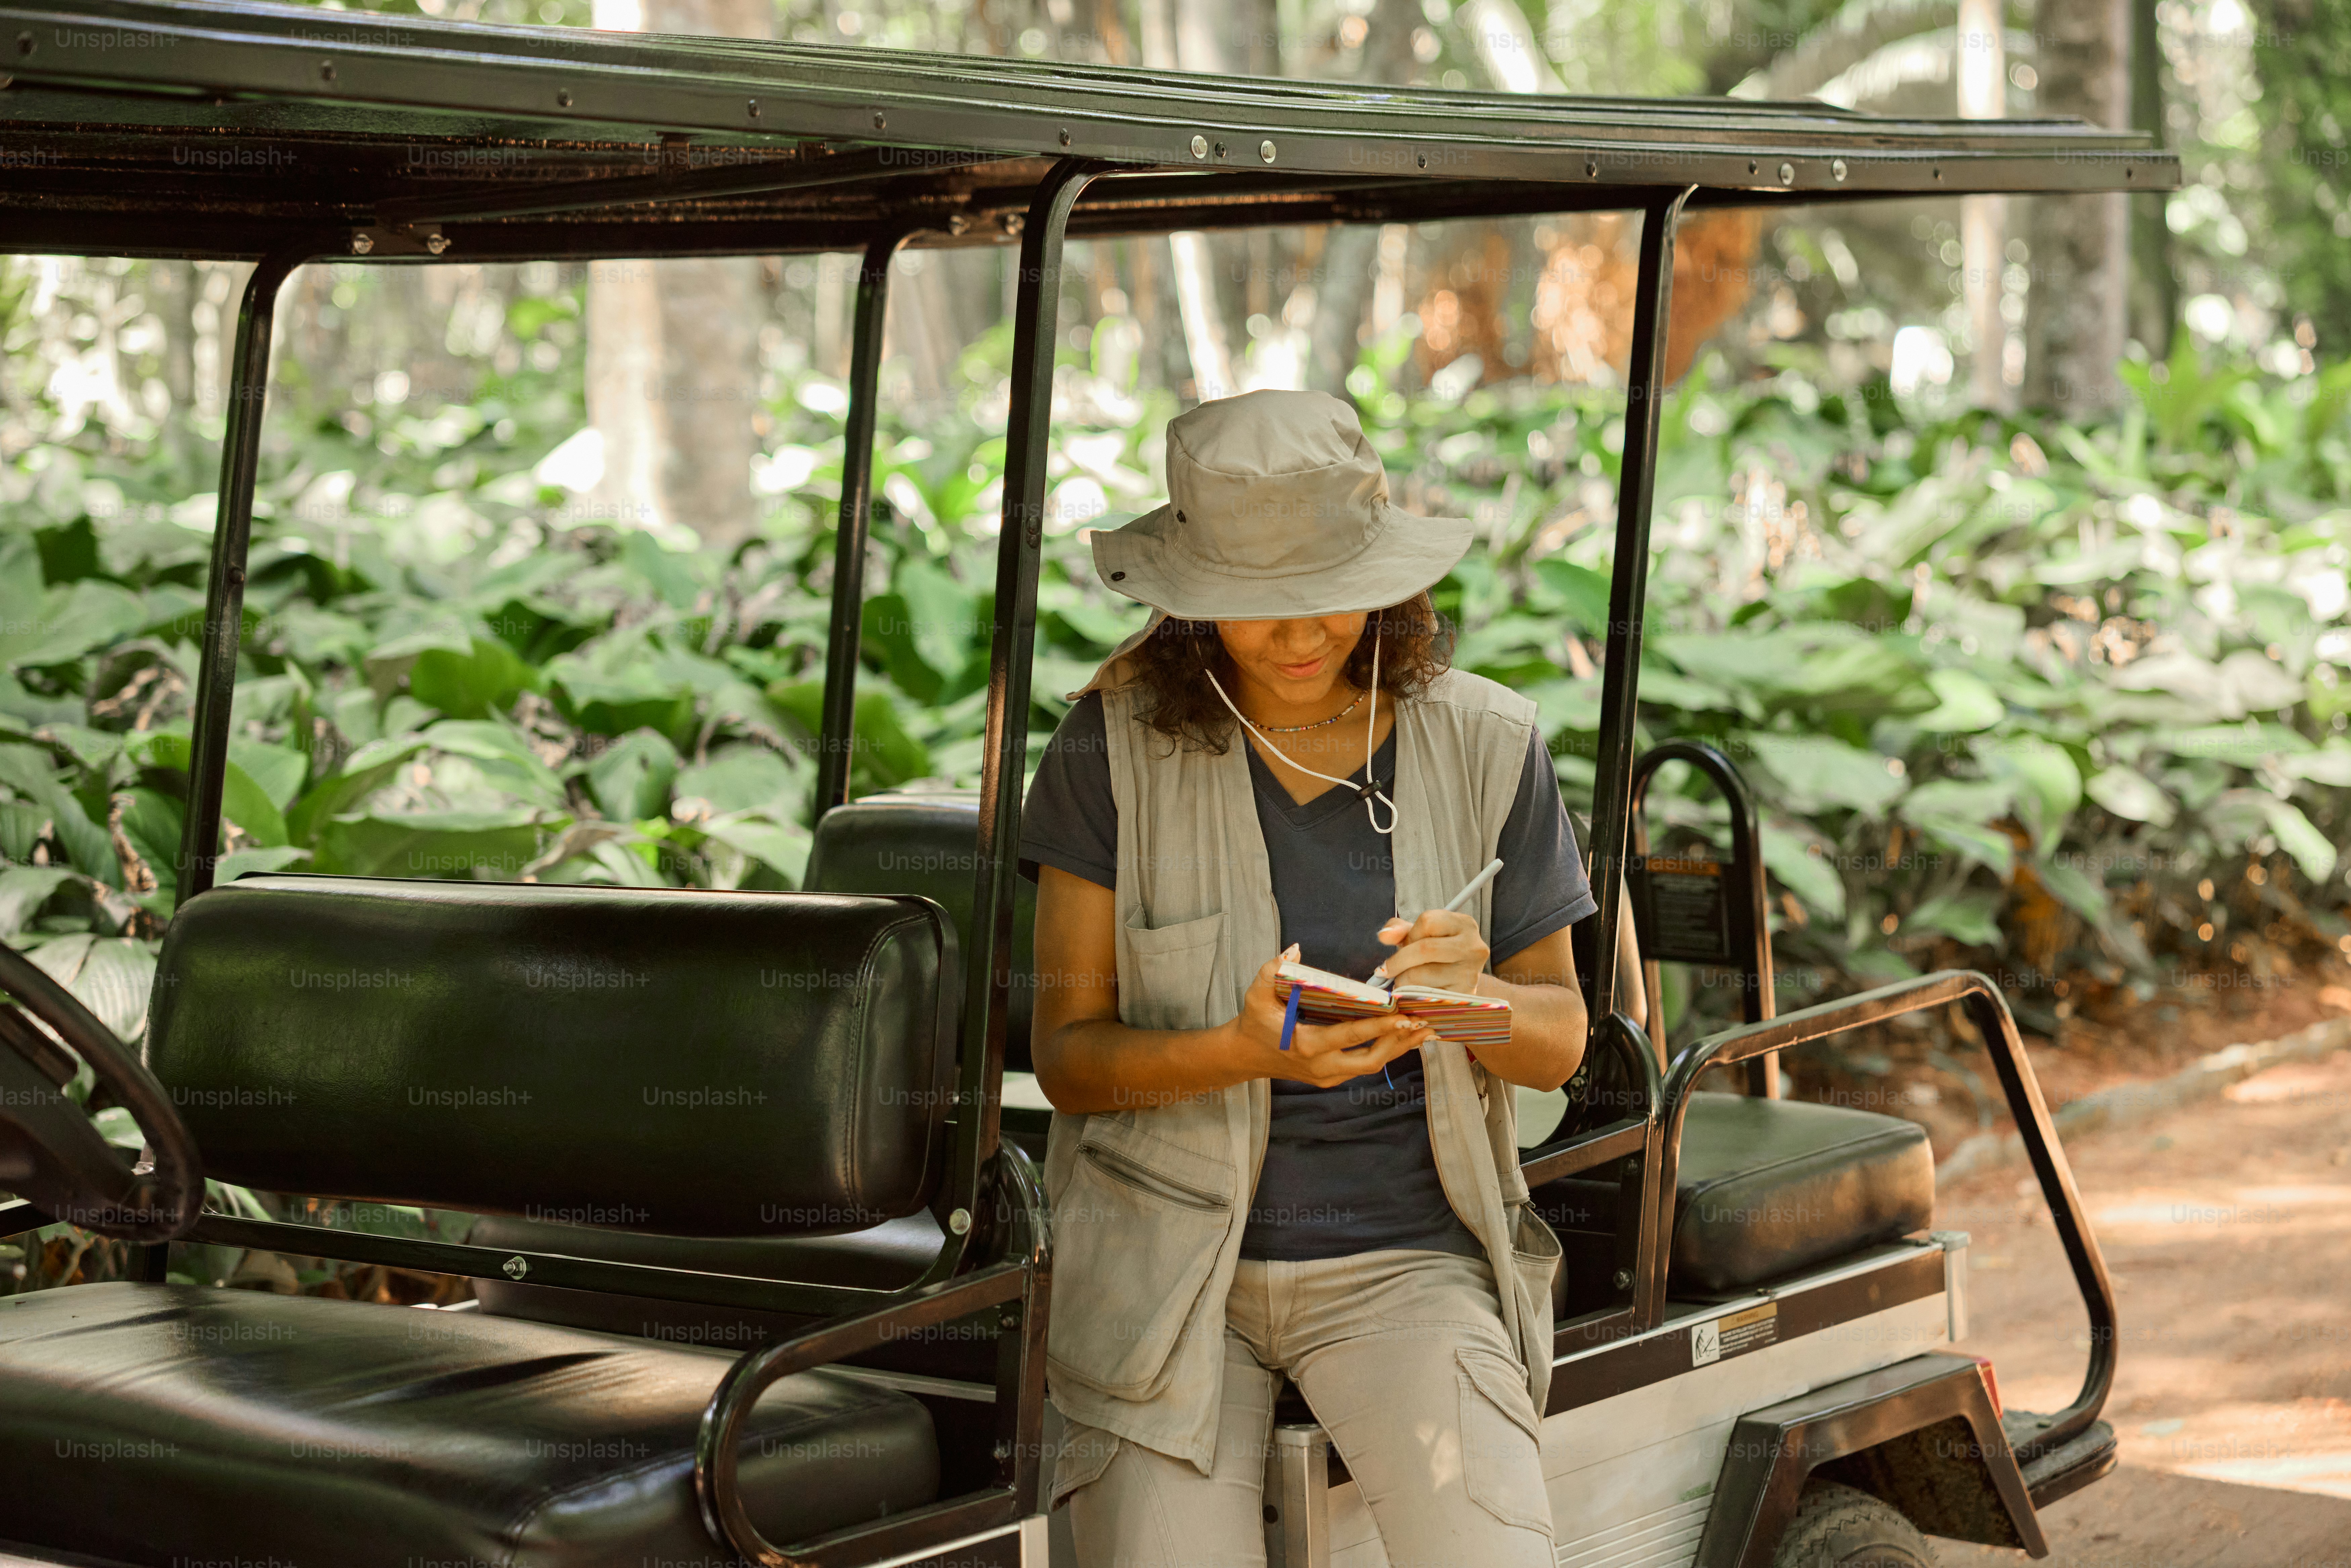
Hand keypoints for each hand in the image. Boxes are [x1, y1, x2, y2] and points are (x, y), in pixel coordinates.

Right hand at [1229, 946, 1430, 1088]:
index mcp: (1307, 1044)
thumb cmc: (1254, 1021)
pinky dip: (1385, 1051)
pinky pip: (1364, 1066)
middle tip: (1422, 1023)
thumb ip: (1272, 970)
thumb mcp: (1256, 994)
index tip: (1403, 1015)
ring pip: (1371, 1066)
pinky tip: (1402, 1037)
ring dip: (1397, 1049)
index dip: (1379, 1026)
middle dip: (1398, 1042)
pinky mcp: (1331, 1078)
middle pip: (1371, 1060)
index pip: (1351, 1036)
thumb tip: (1294, 950)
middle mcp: (1322, 1066)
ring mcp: (1328, 1075)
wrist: (1245, 1055)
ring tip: (1423, 1031)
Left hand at [1374, 909, 1489, 993]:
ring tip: (1406, 980)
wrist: (1459, 984)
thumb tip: (1384, 936)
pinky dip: (1411, 995)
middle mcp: (1473, 946)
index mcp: (1464, 924)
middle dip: (1399, 961)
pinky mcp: (1462, 996)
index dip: (1409, 935)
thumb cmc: (1437, 956)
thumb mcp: (1419, 936)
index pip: (1427, 921)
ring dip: (1403, 980)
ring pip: (1420, 974)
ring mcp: (1470, 973)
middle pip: (1424, 949)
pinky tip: (1416, 992)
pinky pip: (1424, 995)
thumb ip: (1399, 930)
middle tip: (1387, 969)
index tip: (1404, 944)